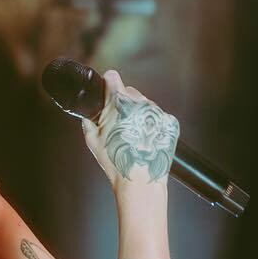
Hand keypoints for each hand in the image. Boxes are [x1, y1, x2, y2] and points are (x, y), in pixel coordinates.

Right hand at [80, 69, 178, 186]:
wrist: (140, 181)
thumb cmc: (116, 162)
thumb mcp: (92, 141)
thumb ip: (88, 122)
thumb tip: (87, 114)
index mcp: (119, 102)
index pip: (112, 77)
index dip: (107, 84)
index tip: (107, 90)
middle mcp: (140, 102)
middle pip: (129, 91)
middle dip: (123, 102)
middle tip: (119, 122)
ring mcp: (157, 111)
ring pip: (145, 103)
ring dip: (138, 113)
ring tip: (134, 134)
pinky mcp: (170, 121)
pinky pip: (158, 116)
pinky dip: (152, 123)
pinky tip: (146, 138)